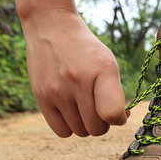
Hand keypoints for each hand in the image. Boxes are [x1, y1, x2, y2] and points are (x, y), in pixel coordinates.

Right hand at [22, 11, 127, 137]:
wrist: (52, 27)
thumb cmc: (86, 51)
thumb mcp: (108, 63)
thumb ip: (116, 94)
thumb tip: (118, 121)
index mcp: (102, 70)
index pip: (112, 113)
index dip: (119, 118)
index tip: (119, 112)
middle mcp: (78, 81)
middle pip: (97, 129)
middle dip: (103, 123)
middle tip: (99, 108)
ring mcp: (57, 90)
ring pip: (80, 132)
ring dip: (86, 125)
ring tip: (84, 107)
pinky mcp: (41, 97)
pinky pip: (62, 131)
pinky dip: (70, 127)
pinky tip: (71, 112)